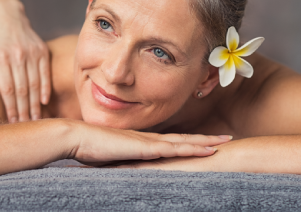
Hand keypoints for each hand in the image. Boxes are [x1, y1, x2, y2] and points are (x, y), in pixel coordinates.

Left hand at [0, 0, 50, 122]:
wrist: (8, 16)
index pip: (6, 89)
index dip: (9, 107)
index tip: (10, 122)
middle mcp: (16, 55)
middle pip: (22, 89)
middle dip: (23, 110)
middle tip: (23, 126)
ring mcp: (31, 53)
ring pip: (34, 84)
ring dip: (35, 104)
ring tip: (35, 119)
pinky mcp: (42, 50)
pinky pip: (45, 73)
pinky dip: (45, 88)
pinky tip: (44, 102)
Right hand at [68, 121, 231, 164]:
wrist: (78, 137)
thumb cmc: (91, 148)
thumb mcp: (112, 157)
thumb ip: (123, 161)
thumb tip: (127, 168)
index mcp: (142, 142)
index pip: (170, 141)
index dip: (188, 141)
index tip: (205, 142)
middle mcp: (148, 139)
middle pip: (182, 138)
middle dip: (204, 139)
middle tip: (226, 138)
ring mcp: (147, 142)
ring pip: (182, 141)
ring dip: (204, 142)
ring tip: (223, 142)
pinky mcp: (144, 148)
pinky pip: (173, 148)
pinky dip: (191, 148)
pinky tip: (205, 150)